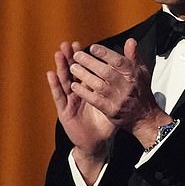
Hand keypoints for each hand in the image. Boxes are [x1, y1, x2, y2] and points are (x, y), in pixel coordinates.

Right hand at [47, 41, 115, 159]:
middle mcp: (79, 92)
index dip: (85, 58)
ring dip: (61, 67)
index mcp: (91, 88)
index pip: (87, 70)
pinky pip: (59, 96)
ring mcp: (70, 100)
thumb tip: (132, 74)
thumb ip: (122, 88)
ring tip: (59, 53)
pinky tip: (50, 74)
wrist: (99, 141)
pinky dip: (55, 85)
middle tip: (69, 44)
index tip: (84, 45)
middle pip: (74, 72)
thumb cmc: (107, 121)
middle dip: (71, 58)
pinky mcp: (64, 110)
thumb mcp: (116, 102)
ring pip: (65, 80)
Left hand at [68, 38, 168, 144]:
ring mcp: (118, 99)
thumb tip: (130, 41)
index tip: (92, 48)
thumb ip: (134, 57)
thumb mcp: (142, 72)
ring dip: (84, 76)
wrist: (144, 116)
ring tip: (72, 68)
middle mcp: (127, 86)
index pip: (118, 61)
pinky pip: (95, 100)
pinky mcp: (111, 110)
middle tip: (76, 56)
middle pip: (106, 72)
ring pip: (98, 85)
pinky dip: (84, 92)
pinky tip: (74, 86)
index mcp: (134, 74)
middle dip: (90, 62)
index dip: (105, 54)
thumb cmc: (140, 90)